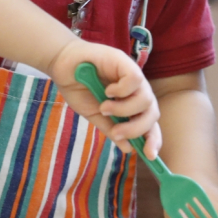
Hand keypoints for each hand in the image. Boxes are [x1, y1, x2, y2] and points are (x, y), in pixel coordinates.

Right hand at [47, 39, 161, 157]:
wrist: (63, 65)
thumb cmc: (79, 88)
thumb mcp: (95, 115)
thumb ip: (111, 129)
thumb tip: (128, 148)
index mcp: (132, 105)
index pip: (150, 124)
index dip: (153, 139)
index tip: (149, 155)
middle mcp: (137, 91)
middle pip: (153, 114)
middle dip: (137, 128)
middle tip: (116, 132)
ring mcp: (133, 76)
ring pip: (146, 99)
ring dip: (124, 110)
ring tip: (105, 108)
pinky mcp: (126, 63)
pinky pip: (135, 80)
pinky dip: (122, 90)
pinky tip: (108, 91)